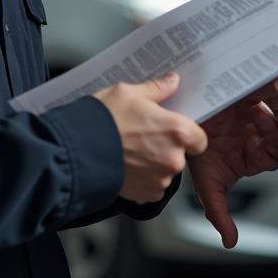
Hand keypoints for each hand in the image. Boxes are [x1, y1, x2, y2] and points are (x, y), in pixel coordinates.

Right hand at [94, 72, 207, 203]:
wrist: (77, 153)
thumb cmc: (103, 120)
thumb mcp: (129, 93)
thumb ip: (157, 89)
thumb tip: (172, 81)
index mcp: (176, 131)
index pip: (199, 138)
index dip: (189, 134)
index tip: (175, 130)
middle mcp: (173, 158)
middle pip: (181, 154)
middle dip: (167, 147)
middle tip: (145, 136)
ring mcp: (160, 180)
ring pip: (166, 171)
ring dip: (155, 163)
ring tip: (132, 150)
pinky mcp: (145, 196)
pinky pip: (152, 186)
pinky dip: (144, 178)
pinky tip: (127, 165)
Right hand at [189, 100, 277, 248]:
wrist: (182, 123)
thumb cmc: (196, 155)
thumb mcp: (207, 186)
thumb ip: (219, 214)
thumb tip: (230, 243)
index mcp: (256, 157)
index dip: (270, 153)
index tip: (253, 146)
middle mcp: (261, 136)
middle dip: (277, 135)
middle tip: (259, 127)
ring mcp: (259, 114)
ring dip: (273, 116)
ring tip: (256, 114)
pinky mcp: (254, 94)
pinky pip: (274, 95)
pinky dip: (271, 98)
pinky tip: (256, 100)